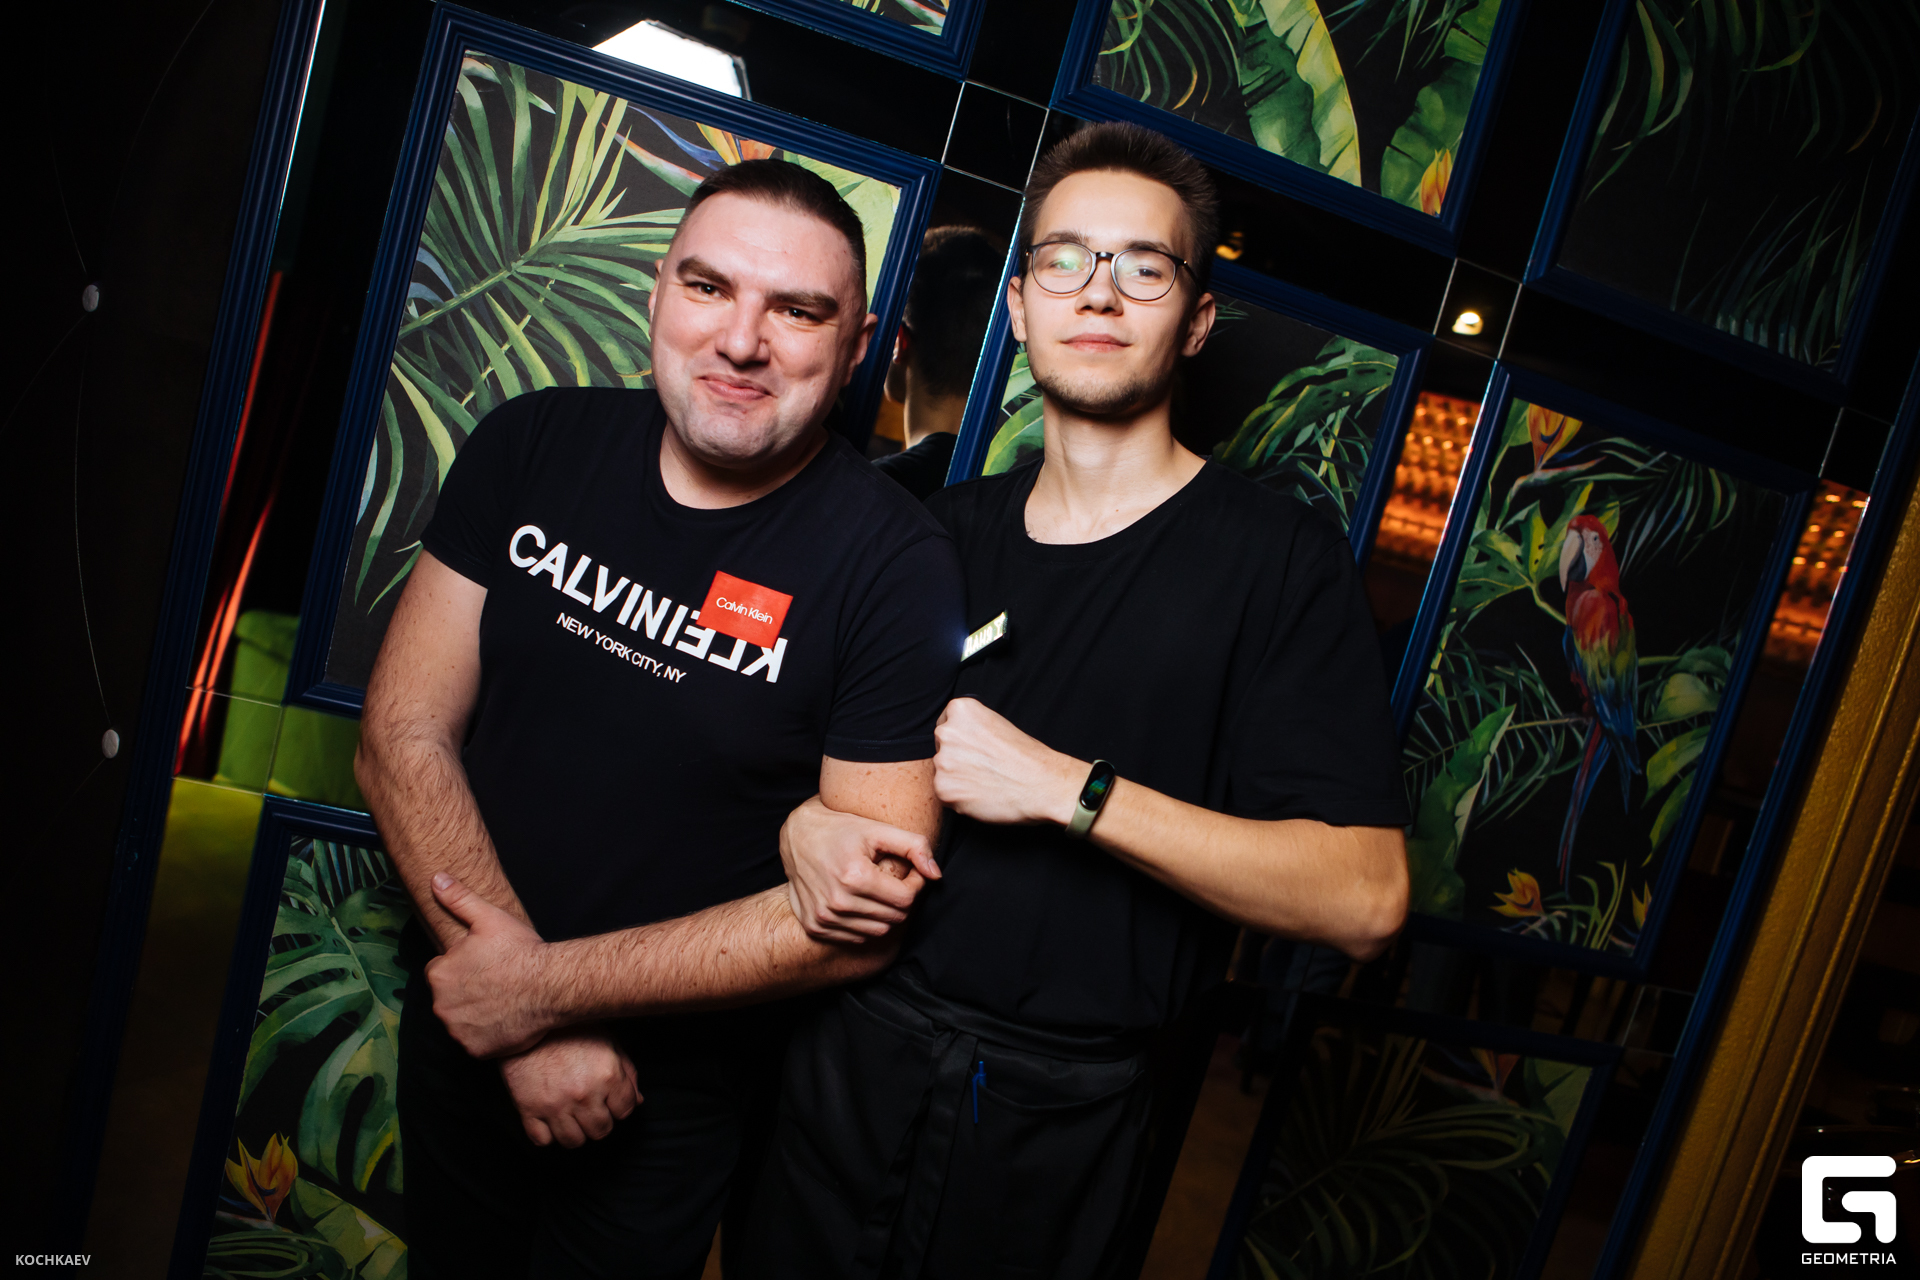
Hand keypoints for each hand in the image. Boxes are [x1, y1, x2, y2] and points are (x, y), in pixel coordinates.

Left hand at [426, 873, 555, 1057]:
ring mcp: (457, 1030)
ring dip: (473, 1015)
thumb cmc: (521, 951)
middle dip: (465, 992)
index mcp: (438, 973)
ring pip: (459, 1021)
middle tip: (495, 983)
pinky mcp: (474, 1050)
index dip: (462, 967)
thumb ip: (458, 898)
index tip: (484, 965)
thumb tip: (436, 878)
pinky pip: (473, 1043)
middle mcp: (440, 1004)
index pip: (440, 971)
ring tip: (501, 1002)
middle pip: (448, 998)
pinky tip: (504, 1021)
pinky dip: (485, 1036)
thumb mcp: (489, 918)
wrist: (550, 985)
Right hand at [498, 1027, 640, 1147]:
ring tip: (572, 1116)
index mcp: (607, 1075)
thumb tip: (638, 1100)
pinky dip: (548, 1134)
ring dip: (575, 1131)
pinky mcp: (529, 1109)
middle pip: (601, 1131)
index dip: (619, 1106)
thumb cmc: (570, 1029)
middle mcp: (584, 1094)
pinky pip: (542, 1140)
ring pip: (574, 1141)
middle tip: (591, 1108)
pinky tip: (550, 1119)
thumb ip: (627, 1072)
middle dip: (599, 1121)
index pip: (625, 1111)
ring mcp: (556, 1105)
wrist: (528, 1018)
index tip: (610, 1100)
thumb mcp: (607, 1042)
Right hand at [780, 797, 937, 942]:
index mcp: (854, 877)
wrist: (796, 837)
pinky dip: (865, 924)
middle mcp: (837, 902)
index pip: (906, 898)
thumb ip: (914, 846)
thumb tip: (936, 875)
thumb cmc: (841, 829)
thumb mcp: (878, 829)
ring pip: (878, 931)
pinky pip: (856, 938)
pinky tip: (861, 902)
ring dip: (885, 914)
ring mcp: (824, 917)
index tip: (912, 872)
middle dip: (902, 899)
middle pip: (894, 917)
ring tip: (879, 891)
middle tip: (896, 881)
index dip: (916, 885)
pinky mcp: (815, 927)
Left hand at [933, 697, 1084, 826]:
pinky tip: (982, 795)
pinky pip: (945, 795)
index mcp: (961, 709)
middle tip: (984, 769)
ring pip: (942, 773)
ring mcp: (943, 761)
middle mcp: (947, 732)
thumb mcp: (997, 723)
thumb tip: (956, 741)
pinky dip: (960, 798)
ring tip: (986, 782)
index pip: (947, 724)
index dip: (962, 740)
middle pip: (941, 749)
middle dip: (957, 759)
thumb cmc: (1026, 756)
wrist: (1042, 784)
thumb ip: (970, 728)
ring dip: (958, 780)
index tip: (977, 750)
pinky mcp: (944, 789)